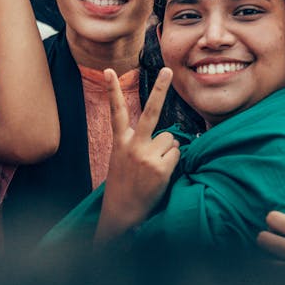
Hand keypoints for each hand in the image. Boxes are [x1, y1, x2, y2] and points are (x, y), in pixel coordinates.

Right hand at [96, 67, 179, 241]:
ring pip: (170, 140)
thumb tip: (170, 136)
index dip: (112, 90)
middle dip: (160, 89)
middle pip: (150, 112)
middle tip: (168, 70)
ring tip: (154, 168)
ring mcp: (146, 157)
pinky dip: (173, 163)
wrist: (122, 214)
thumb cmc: (124, 183)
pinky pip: (176, 155)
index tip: (108, 70)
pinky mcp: (160, 169)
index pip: (116, 111)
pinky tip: (160, 176)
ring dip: (168, 151)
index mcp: (120, 141)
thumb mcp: (121, 158)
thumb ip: (138, 142)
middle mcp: (132, 146)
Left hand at [257, 197, 284, 284]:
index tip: (284, 220)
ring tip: (284, 251)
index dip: (275, 217)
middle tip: (280, 235)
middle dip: (267, 234)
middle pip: (263, 241)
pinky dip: (280, 270)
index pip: (273, 220)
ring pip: (267, 262)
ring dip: (272, 254)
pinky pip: (279, 278)